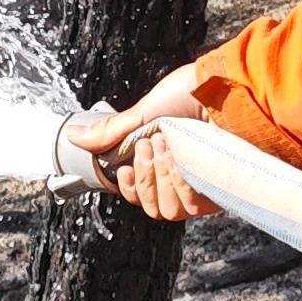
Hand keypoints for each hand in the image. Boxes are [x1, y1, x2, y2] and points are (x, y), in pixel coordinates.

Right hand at [65, 63, 220, 220]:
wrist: (227, 89)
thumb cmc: (193, 93)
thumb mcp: (144, 111)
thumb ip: (112, 132)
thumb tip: (74, 137)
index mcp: (163, 158)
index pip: (138, 195)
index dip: (128, 187)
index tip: (123, 168)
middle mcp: (182, 175)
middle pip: (151, 208)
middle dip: (144, 177)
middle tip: (149, 145)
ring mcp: (201, 185)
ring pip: (169, 211)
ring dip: (161, 178)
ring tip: (167, 147)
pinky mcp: (219, 190)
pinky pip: (190, 206)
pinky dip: (181, 183)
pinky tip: (182, 158)